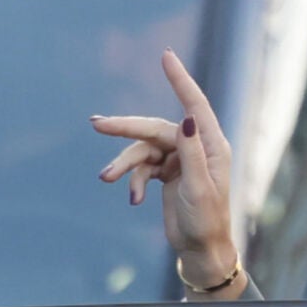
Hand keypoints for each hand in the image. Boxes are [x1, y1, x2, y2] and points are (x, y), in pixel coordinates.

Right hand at [92, 49, 242, 294]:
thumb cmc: (206, 221)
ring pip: (143, 150)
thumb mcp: (199, 188)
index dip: (180, 79)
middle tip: (96, 125)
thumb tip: (185, 118)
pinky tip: (132, 199)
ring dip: (125, 164)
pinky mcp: (167, 173)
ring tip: (106, 179)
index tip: (165, 55)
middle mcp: (196, 147)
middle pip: (155, 128)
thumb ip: (191, 153)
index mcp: (211, 146)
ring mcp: (180, 159)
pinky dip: (133, 180)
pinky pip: (142, 168)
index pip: (194, 104)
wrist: (200, 251)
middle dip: (126, 128)